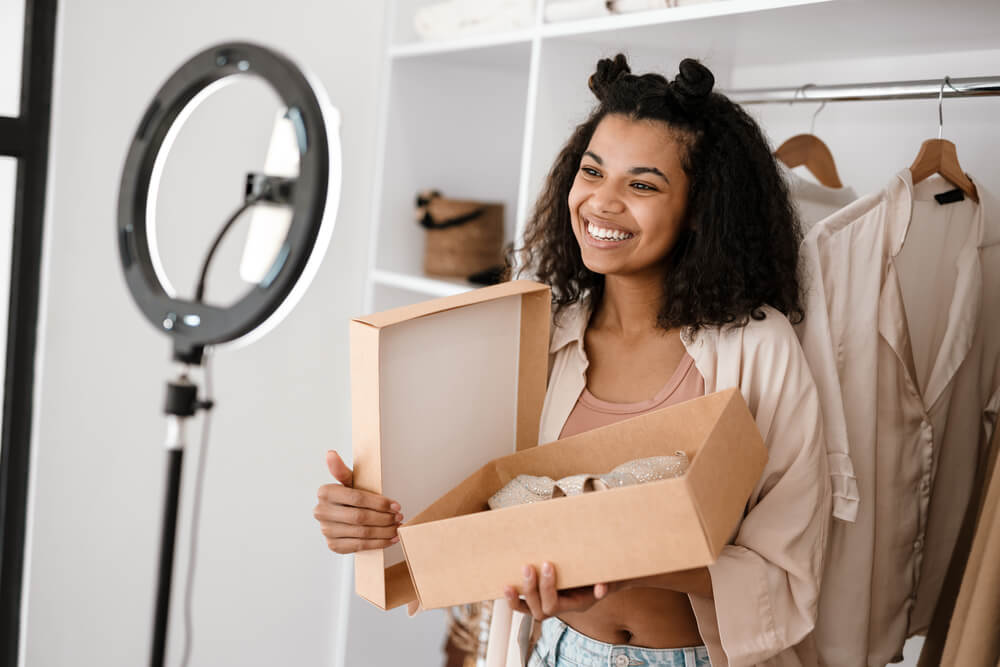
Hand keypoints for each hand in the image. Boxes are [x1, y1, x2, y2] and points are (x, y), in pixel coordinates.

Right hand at [313, 450, 402, 553]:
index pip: (357, 498)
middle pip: (360, 517)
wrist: (342, 516)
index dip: (379, 503)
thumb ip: (341, 469)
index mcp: (325, 492)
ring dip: (384, 532)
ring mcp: (326, 530)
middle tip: (399, 517)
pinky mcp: (333, 545)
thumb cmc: (349, 496)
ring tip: (397, 527)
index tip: (396, 505)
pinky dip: (378, 543)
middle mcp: (322, 512)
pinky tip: (390, 538)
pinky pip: (359, 546)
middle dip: (384, 518)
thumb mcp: (348, 481)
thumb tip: (331, 453)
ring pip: (361, 533)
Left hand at [504, 562, 623, 620]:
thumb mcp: (612, 578)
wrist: (607, 575)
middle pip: (539, 610)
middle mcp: (562, 607)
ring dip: (516, 600)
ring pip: (529, 611)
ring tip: (507, 585)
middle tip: (527, 567)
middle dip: (531, 590)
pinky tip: (506, 586)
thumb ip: (608, 584)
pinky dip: (514, 599)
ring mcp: (551, 603)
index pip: (554, 605)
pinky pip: (525, 604)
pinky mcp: (542, 596)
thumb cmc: (608, 575)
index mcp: (576, 604)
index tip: (547, 564)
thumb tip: (601, 588)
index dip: (547, 588)